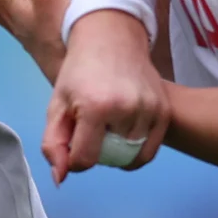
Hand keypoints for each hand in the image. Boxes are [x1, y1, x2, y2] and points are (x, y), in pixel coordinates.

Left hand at [44, 10, 168, 181]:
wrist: (111, 38)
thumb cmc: (79, 72)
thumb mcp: (57, 104)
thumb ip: (53, 143)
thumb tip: (60, 178)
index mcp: (96, 107)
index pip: (85, 159)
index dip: (74, 158)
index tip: (73, 142)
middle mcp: (127, 110)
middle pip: (108, 159)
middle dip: (96, 152)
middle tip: (90, 129)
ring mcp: (150, 110)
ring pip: (129, 157)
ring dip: (116, 151)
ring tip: (107, 128)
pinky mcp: (164, 112)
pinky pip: (149, 152)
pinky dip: (136, 153)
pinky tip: (123, 137)